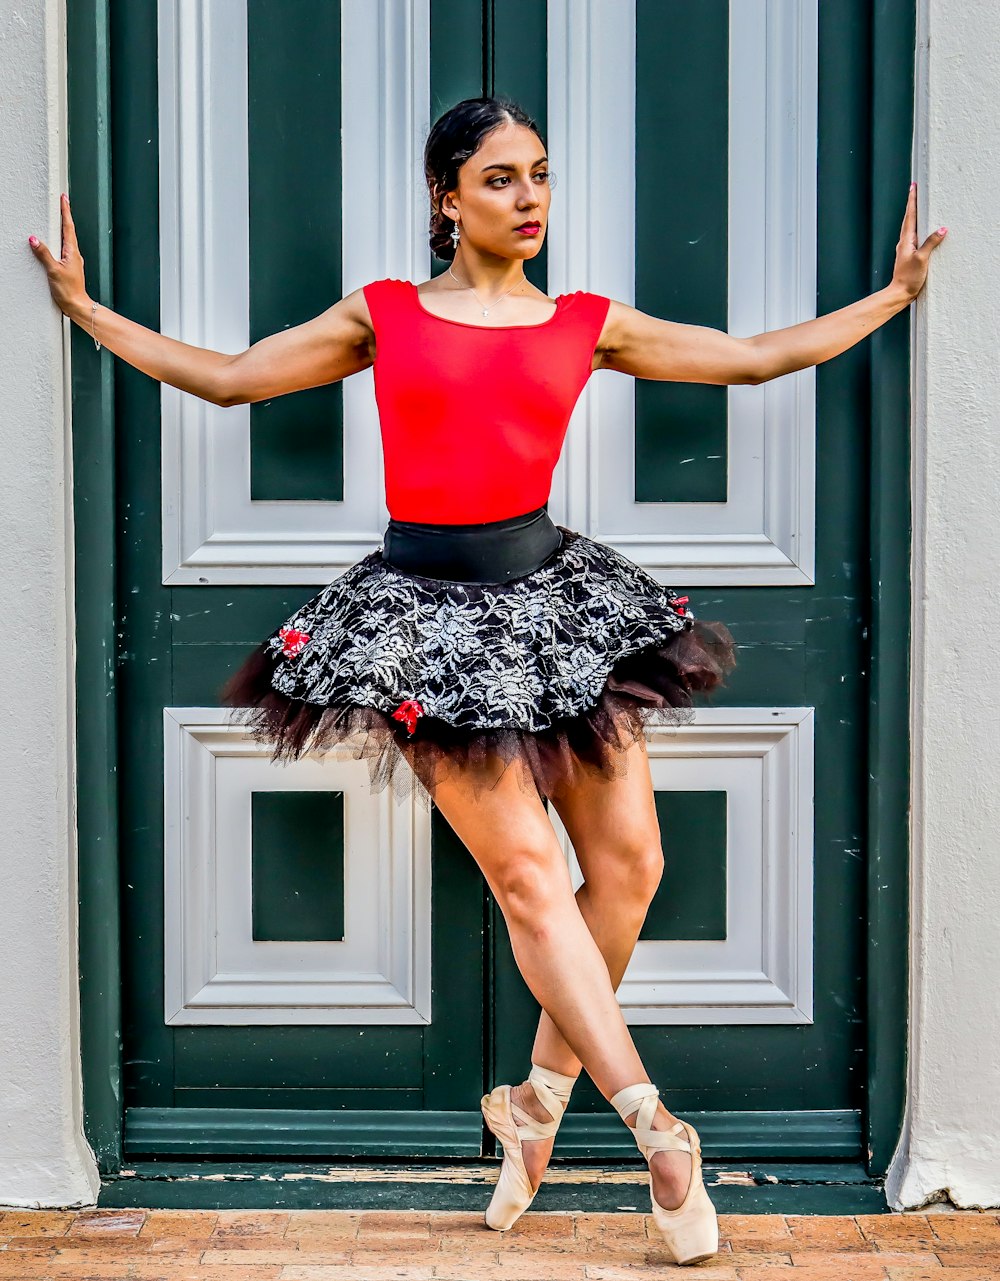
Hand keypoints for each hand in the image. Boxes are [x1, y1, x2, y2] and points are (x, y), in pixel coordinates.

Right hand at [27, 192, 90, 317]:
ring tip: (60, 216)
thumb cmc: (69, 291)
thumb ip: (43, 254)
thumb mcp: (53, 271)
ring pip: (67, 239)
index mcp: (72, 252)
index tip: (64, 198)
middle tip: (62, 202)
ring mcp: (73, 260)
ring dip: (63, 226)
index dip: (66, 211)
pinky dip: (60, 240)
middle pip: (69, 230)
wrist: (77, 305)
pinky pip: (64, 249)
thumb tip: (34, 239)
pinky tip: (56, 241)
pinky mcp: (69, 267)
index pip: (68, 226)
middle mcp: (74, 254)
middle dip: (65, 215)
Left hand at [891, 182, 946, 301]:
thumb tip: (942, 229)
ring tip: (917, 203)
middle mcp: (904, 242)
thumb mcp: (921, 259)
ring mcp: (906, 249)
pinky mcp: (910, 255)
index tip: (913, 187)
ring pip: (911, 227)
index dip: (912, 201)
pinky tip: (922, 229)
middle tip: (914, 190)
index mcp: (906, 240)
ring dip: (914, 214)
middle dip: (912, 204)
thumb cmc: (908, 278)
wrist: (899, 294)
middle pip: (909, 218)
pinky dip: (918, 227)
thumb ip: (931, 243)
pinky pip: (915, 236)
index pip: (910, 216)